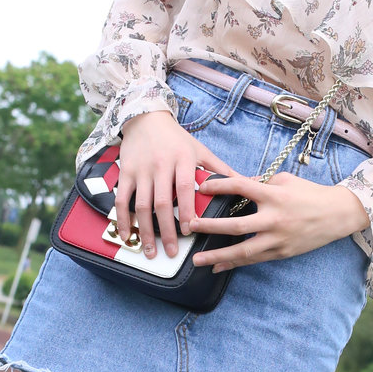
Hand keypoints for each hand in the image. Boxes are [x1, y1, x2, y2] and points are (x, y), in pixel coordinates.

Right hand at [116, 110, 231, 258]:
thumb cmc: (177, 139)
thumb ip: (221, 170)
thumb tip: (250, 182)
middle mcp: (160, 165)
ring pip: (141, 205)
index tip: (190, 231)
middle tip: (172, 253)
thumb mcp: (201, 150)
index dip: (187, 210)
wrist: (146, 118)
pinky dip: (123, 219)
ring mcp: (141, 170)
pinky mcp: (126, 173)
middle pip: (162, 202)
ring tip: (151, 251)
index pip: (185, 188)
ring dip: (145, 231)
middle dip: (167, 230)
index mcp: (182, 159)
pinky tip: (128, 236)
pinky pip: (122, 200)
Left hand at [188, 169, 369, 271]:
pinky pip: (254, 260)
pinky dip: (234, 264)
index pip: (241, 187)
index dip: (219, 186)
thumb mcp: (285, 180)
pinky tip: (218, 268)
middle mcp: (274, 219)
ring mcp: (278, 239)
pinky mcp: (281, 253)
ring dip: (218, 256)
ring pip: (243, 251)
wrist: (337, 215)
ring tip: (197, 260)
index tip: (201, 187)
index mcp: (274, 195)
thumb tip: (236, 184)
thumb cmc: (309, 194)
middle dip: (210, 227)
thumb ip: (260, 182)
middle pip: (236, 226)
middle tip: (190, 227)